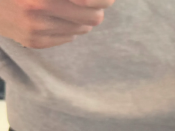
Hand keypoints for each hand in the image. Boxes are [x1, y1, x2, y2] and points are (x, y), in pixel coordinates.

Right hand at [0, 0, 114, 48]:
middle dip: (93, 9)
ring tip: (63, 7)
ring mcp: (36, 26)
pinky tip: (51, 18)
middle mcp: (38, 6)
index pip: (90, 2)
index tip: (90, 1)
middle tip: (84, 3)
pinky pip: (69, 38)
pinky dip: (67, 28)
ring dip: (79, 19)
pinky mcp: (35, 41)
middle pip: (94, 17)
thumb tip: (94, 2)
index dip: (97, 1)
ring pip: (83, 29)